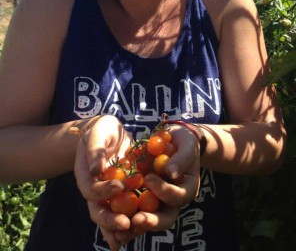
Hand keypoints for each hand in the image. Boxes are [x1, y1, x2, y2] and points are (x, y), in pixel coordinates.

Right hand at [74, 115, 132, 249]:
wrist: (110, 133)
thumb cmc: (102, 130)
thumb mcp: (98, 133)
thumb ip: (95, 149)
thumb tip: (96, 169)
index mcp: (85, 176)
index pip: (91, 189)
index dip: (103, 190)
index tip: (119, 185)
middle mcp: (96, 190)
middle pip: (98, 211)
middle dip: (110, 220)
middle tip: (125, 223)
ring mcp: (108, 195)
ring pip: (111, 217)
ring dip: (120, 230)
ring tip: (133, 234)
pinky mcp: (124, 195)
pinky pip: (126, 212)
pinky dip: (132, 223)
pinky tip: (141, 231)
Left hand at [111, 123, 201, 245]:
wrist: (175, 140)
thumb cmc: (185, 142)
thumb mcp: (188, 146)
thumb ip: (182, 159)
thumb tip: (171, 172)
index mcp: (187, 189)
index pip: (177, 197)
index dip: (164, 191)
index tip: (149, 179)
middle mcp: (172, 200)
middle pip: (164, 218)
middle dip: (151, 220)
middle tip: (136, 219)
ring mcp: (158, 200)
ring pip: (148, 217)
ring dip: (134, 225)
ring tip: (120, 228)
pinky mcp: (144, 195)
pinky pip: (134, 208)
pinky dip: (124, 214)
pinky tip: (110, 215)